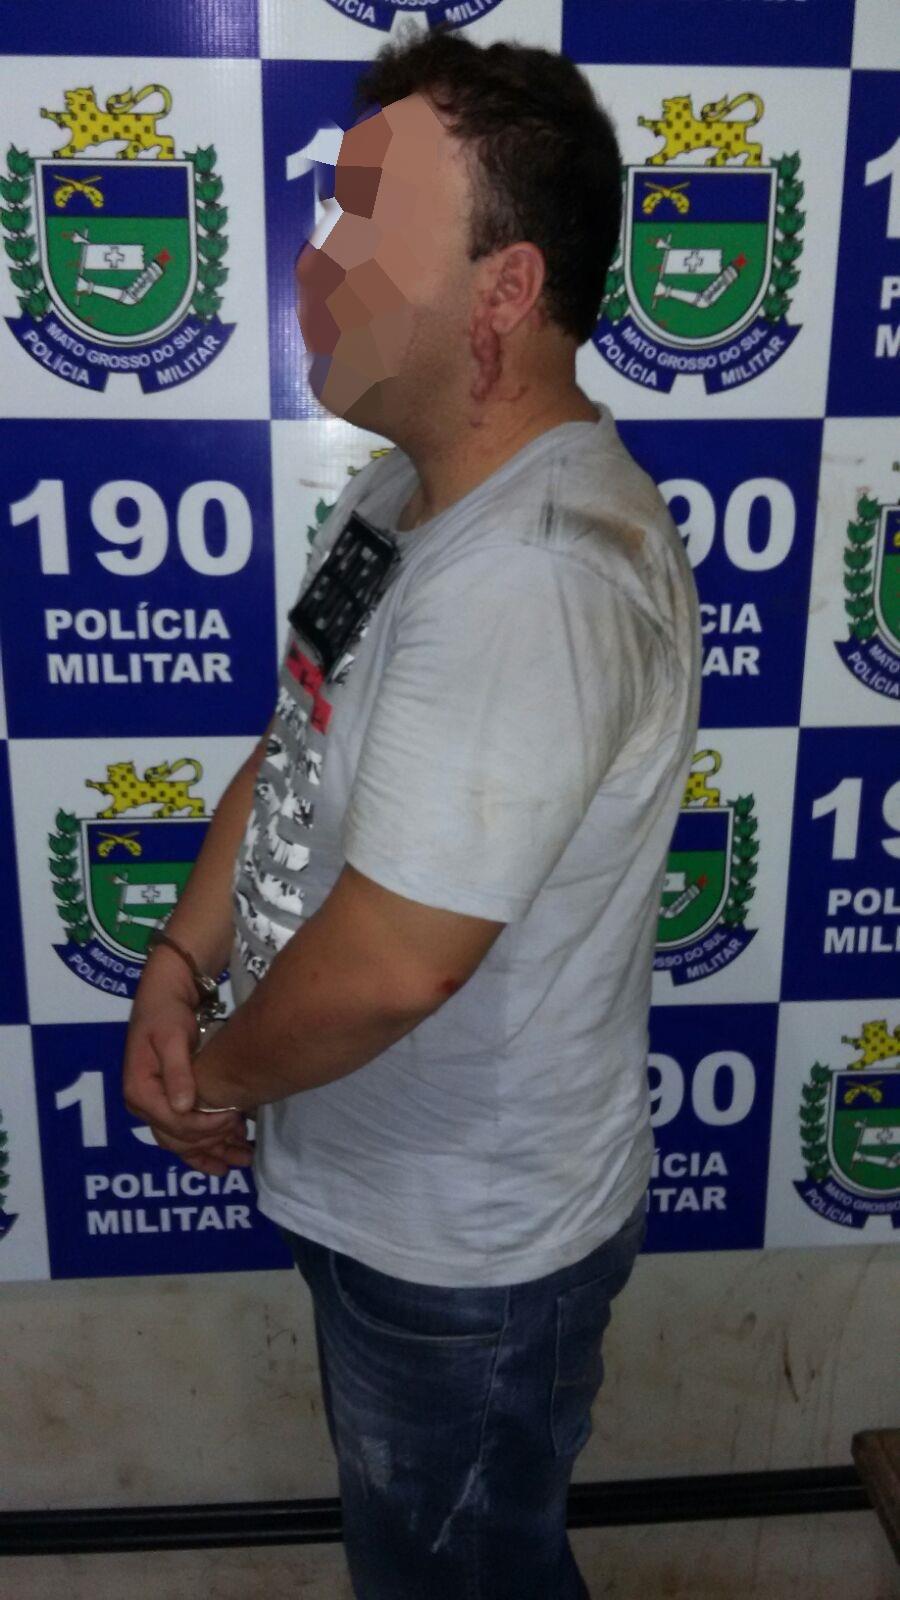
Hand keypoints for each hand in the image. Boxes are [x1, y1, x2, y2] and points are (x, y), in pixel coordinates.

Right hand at [123, 951, 248, 1171]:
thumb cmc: (167, 1013)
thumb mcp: (171, 1037)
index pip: (175, 1123)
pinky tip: (223, 1161)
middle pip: (177, 1139)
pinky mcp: (165, 1102)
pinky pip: (181, 1134)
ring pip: (180, 1142)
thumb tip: (184, 1106)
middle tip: (245, 1148)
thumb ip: (178, 1071)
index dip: (206, 1127)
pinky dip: (202, 1149)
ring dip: (211, 1154)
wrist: (164, 996)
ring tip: (241, 1161)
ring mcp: (152, 1106)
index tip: (235, 1120)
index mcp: (139, 1090)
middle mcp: (142, 1104)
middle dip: (212, 1146)